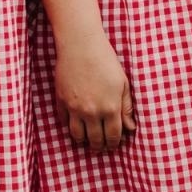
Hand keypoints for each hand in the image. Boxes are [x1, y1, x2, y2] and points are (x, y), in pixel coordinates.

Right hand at [53, 32, 136, 152]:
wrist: (81, 45)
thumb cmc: (106, 61)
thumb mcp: (123, 83)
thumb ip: (127, 108)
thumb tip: (130, 128)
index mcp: (110, 108)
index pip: (112, 137)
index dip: (113, 144)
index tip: (113, 146)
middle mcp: (92, 112)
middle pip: (95, 140)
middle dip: (99, 146)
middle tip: (100, 146)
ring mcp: (74, 108)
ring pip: (77, 135)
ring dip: (83, 140)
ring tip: (87, 139)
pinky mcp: (61, 101)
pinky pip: (64, 122)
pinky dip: (70, 126)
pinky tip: (75, 124)